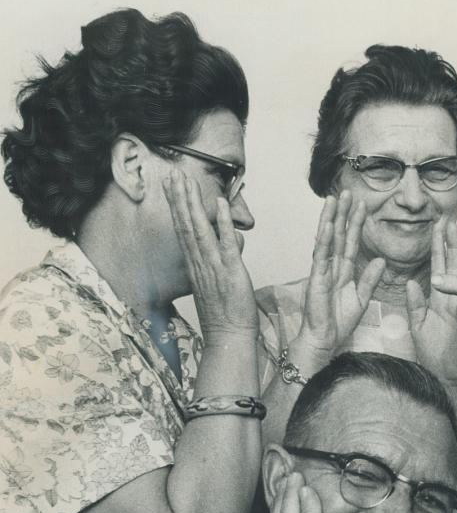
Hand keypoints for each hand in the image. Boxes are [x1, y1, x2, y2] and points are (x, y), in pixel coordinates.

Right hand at [164, 171, 257, 342]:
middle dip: (179, 198)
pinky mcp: (230, 272)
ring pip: (199, 230)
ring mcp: (213, 267)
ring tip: (186, 181)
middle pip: (186, 225)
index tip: (170, 186)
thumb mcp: (216, 284)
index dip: (177, 207)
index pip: (183, 230)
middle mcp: (200, 264)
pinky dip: (221, 223)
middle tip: (172, 173)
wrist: (228, 338)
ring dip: (193, 204)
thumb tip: (229, 246)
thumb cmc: (225, 316)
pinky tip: (219, 203)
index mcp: (196, 266)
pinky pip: (225, 243)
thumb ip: (219, 263)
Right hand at [297, 191, 385, 363]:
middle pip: (338, 235)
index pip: (351, 242)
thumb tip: (381, 260)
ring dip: (330, 219)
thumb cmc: (339, 322)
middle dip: (342, 213)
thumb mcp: (362, 298)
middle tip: (346, 192)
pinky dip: (323, 240)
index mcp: (344, 271)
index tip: (363, 205)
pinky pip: (320, 256)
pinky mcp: (316, 279)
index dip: (356, 223)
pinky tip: (326, 225)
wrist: (326, 340)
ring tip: (333, 199)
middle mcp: (332, 267)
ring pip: (327, 240)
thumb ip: (370, 279)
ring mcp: (323, 271)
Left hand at [406, 221, 456, 389]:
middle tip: (450, 220)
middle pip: (452, 264)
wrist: (449, 376)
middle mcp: (452, 298)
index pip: (438, 267)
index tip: (436, 227)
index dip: (436, 247)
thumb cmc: (434, 358)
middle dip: (451, 242)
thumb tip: (411, 283)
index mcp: (438, 300)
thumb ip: (415, 305)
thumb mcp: (418, 328)